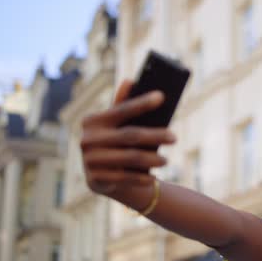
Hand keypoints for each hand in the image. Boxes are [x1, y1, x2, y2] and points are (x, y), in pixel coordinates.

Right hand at [80, 80, 175, 197]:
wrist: (104, 179)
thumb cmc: (117, 145)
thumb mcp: (118, 126)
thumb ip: (123, 105)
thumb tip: (130, 81)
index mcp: (93, 121)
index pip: (122, 109)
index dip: (142, 103)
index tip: (162, 97)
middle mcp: (87, 139)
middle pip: (130, 135)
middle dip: (155, 136)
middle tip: (174, 137)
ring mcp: (89, 160)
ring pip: (130, 157)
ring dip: (152, 159)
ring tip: (166, 160)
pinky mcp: (95, 180)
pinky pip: (124, 178)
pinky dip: (141, 178)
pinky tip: (154, 178)